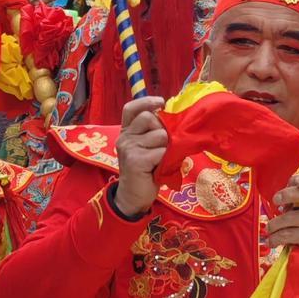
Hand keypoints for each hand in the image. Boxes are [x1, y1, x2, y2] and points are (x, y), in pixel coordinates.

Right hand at [114, 97, 167, 216]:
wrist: (133, 196)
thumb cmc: (145, 169)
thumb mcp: (146, 147)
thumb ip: (153, 132)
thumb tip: (174, 118)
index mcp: (126, 131)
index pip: (131, 108)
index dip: (146, 101)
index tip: (161, 103)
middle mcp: (125, 137)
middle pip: (150, 118)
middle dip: (162, 130)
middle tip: (161, 146)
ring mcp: (129, 148)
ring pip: (160, 135)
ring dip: (166, 147)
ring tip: (160, 159)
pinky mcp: (136, 161)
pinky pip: (162, 152)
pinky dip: (166, 160)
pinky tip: (159, 168)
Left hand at [269, 170, 298, 281]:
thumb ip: (297, 197)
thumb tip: (279, 196)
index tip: (295, 181)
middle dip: (287, 195)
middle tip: (275, 200)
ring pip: (292, 217)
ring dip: (275, 224)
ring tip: (269, 228)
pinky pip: (290, 233)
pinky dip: (276, 238)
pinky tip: (272, 241)